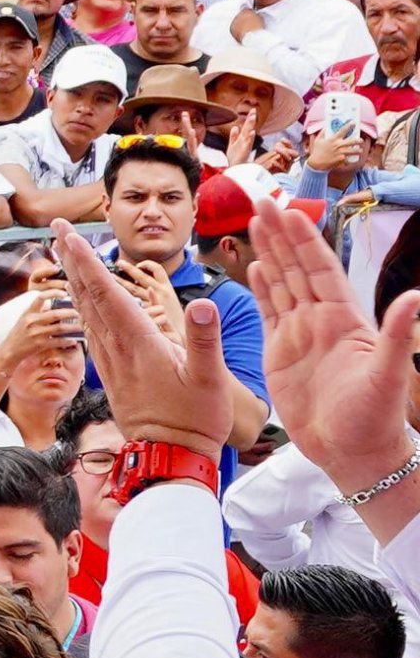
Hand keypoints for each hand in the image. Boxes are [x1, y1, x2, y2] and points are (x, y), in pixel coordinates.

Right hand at [236, 195, 419, 515]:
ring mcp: (299, 335)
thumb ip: (398, 335)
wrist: (354, 454)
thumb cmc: (374, 418)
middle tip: (261, 203)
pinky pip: (269, 312)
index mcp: (343, 320)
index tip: (286, 212)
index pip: (319, 270)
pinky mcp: (281, 353)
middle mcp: (320, 321)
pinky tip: (254, 268)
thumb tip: (416, 298)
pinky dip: (261, 288)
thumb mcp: (389, 375)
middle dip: (280, 236)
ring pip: (281, 284)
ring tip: (254, 224)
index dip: (303, 240)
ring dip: (268, 253)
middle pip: (296, 268)